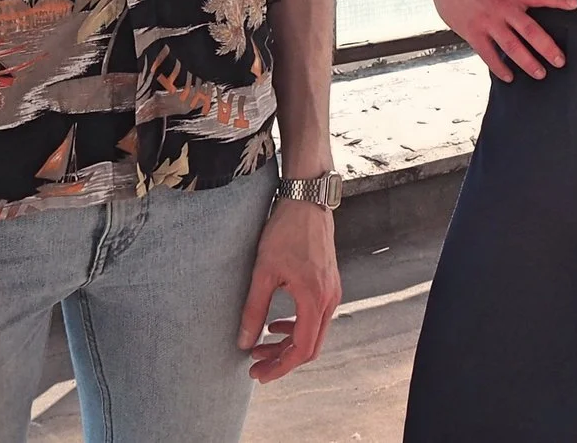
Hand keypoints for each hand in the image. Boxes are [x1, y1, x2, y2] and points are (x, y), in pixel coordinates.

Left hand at [237, 196, 340, 382]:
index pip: (302, 349)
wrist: (307, 201)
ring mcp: (332, 291)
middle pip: (310, 346)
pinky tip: (274, 323)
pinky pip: (315, 317)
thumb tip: (244, 342)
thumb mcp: (264, 272)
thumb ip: (253, 309)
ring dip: (288, 344)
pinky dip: (296, 327)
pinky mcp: (328, 284)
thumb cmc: (286, 232)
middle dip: (282, 360)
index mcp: (314, 298)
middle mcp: (329, 299)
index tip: (258, 374)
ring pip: (313, 333)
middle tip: (255, 366)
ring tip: (260, 346)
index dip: (280, 367)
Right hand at [424, 0, 576, 80]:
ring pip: (512, 47)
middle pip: (530, 31)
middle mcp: (504, 8)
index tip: (575, 4)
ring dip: (528, 63)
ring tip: (541, 74)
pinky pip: (488, 55)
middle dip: (547, 48)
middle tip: (561, 61)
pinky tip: (509, 77)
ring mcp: (488, 22)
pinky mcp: (473, 33)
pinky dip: (499, 67)